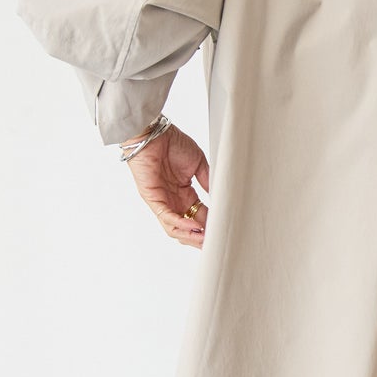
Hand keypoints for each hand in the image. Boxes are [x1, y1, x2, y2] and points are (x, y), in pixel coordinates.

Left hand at [122, 123, 209, 246]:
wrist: (154, 133)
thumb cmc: (172, 143)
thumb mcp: (198, 164)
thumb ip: (207, 181)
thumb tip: (219, 197)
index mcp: (185, 193)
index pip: (200, 215)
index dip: (211, 225)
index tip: (223, 231)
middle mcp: (174, 200)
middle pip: (188, 228)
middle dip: (202, 238)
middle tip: (216, 243)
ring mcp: (162, 202)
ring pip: (176, 229)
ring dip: (192, 237)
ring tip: (206, 240)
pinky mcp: (152, 199)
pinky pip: (167, 218)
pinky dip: (181, 225)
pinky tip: (195, 228)